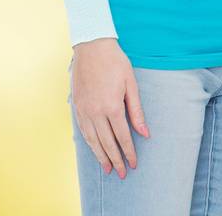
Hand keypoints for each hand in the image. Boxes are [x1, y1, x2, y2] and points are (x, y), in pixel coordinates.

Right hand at [71, 37, 147, 178]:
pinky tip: (94, 150)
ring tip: (107, 169)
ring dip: (100, 156)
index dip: (129, 152)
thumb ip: (137, 110)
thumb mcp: (131, 84)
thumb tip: (144, 132)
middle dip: (115, 160)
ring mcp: (83, 111)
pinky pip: (82, 131)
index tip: (134, 164)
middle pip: (106, 142)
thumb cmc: (115, 63)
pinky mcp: (76, 108)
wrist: (91, 48)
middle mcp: (95, 112)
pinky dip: (89, 143)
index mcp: (112, 106)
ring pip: (92, 140)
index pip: (122, 136)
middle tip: (122, 173)